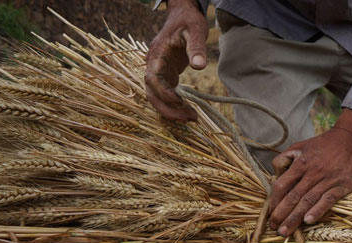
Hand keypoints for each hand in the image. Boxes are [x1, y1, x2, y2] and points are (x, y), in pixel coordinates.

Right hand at [145, 0, 207, 120]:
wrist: (184, 15)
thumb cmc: (188, 21)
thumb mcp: (195, 30)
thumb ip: (196, 47)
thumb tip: (199, 66)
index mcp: (156, 54)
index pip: (152, 79)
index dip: (164, 93)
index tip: (180, 102)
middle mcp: (154, 65)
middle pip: (152, 94)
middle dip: (168, 109)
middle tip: (189, 118)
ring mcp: (159, 72)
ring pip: (157, 97)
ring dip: (171, 110)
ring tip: (191, 118)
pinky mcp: (167, 76)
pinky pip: (166, 95)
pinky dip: (175, 105)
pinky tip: (188, 111)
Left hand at [269, 109, 351, 236]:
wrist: (351, 140)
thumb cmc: (322, 145)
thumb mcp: (299, 146)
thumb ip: (284, 159)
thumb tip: (275, 176)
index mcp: (301, 163)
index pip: (282, 185)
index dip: (274, 201)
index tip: (270, 213)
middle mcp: (312, 173)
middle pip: (293, 196)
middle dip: (282, 214)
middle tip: (274, 228)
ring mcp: (327, 180)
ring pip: (308, 201)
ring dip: (295, 218)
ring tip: (285, 231)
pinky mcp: (341, 186)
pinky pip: (327, 200)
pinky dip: (318, 211)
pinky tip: (308, 221)